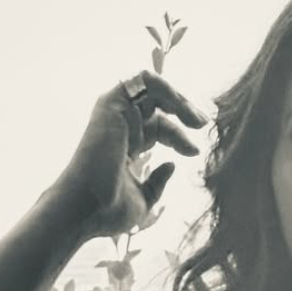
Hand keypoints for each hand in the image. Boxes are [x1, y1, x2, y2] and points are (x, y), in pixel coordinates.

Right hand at [46, 70, 209, 240]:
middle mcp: (120, 125)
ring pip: (152, 87)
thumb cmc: (109, 210)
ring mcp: (115, 113)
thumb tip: (171, 165)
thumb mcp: (144, 198)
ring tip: (196, 119)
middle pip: (158, 103)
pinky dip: (165, 87)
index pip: (160, 126)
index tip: (195, 152)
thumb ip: (157, 182)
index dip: (180, 136)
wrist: (87, 209)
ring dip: (178, 97)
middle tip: (204, 123)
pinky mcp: (111, 105)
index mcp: (127, 144)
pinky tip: (181, 107)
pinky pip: (141, 80)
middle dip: (185, 110)